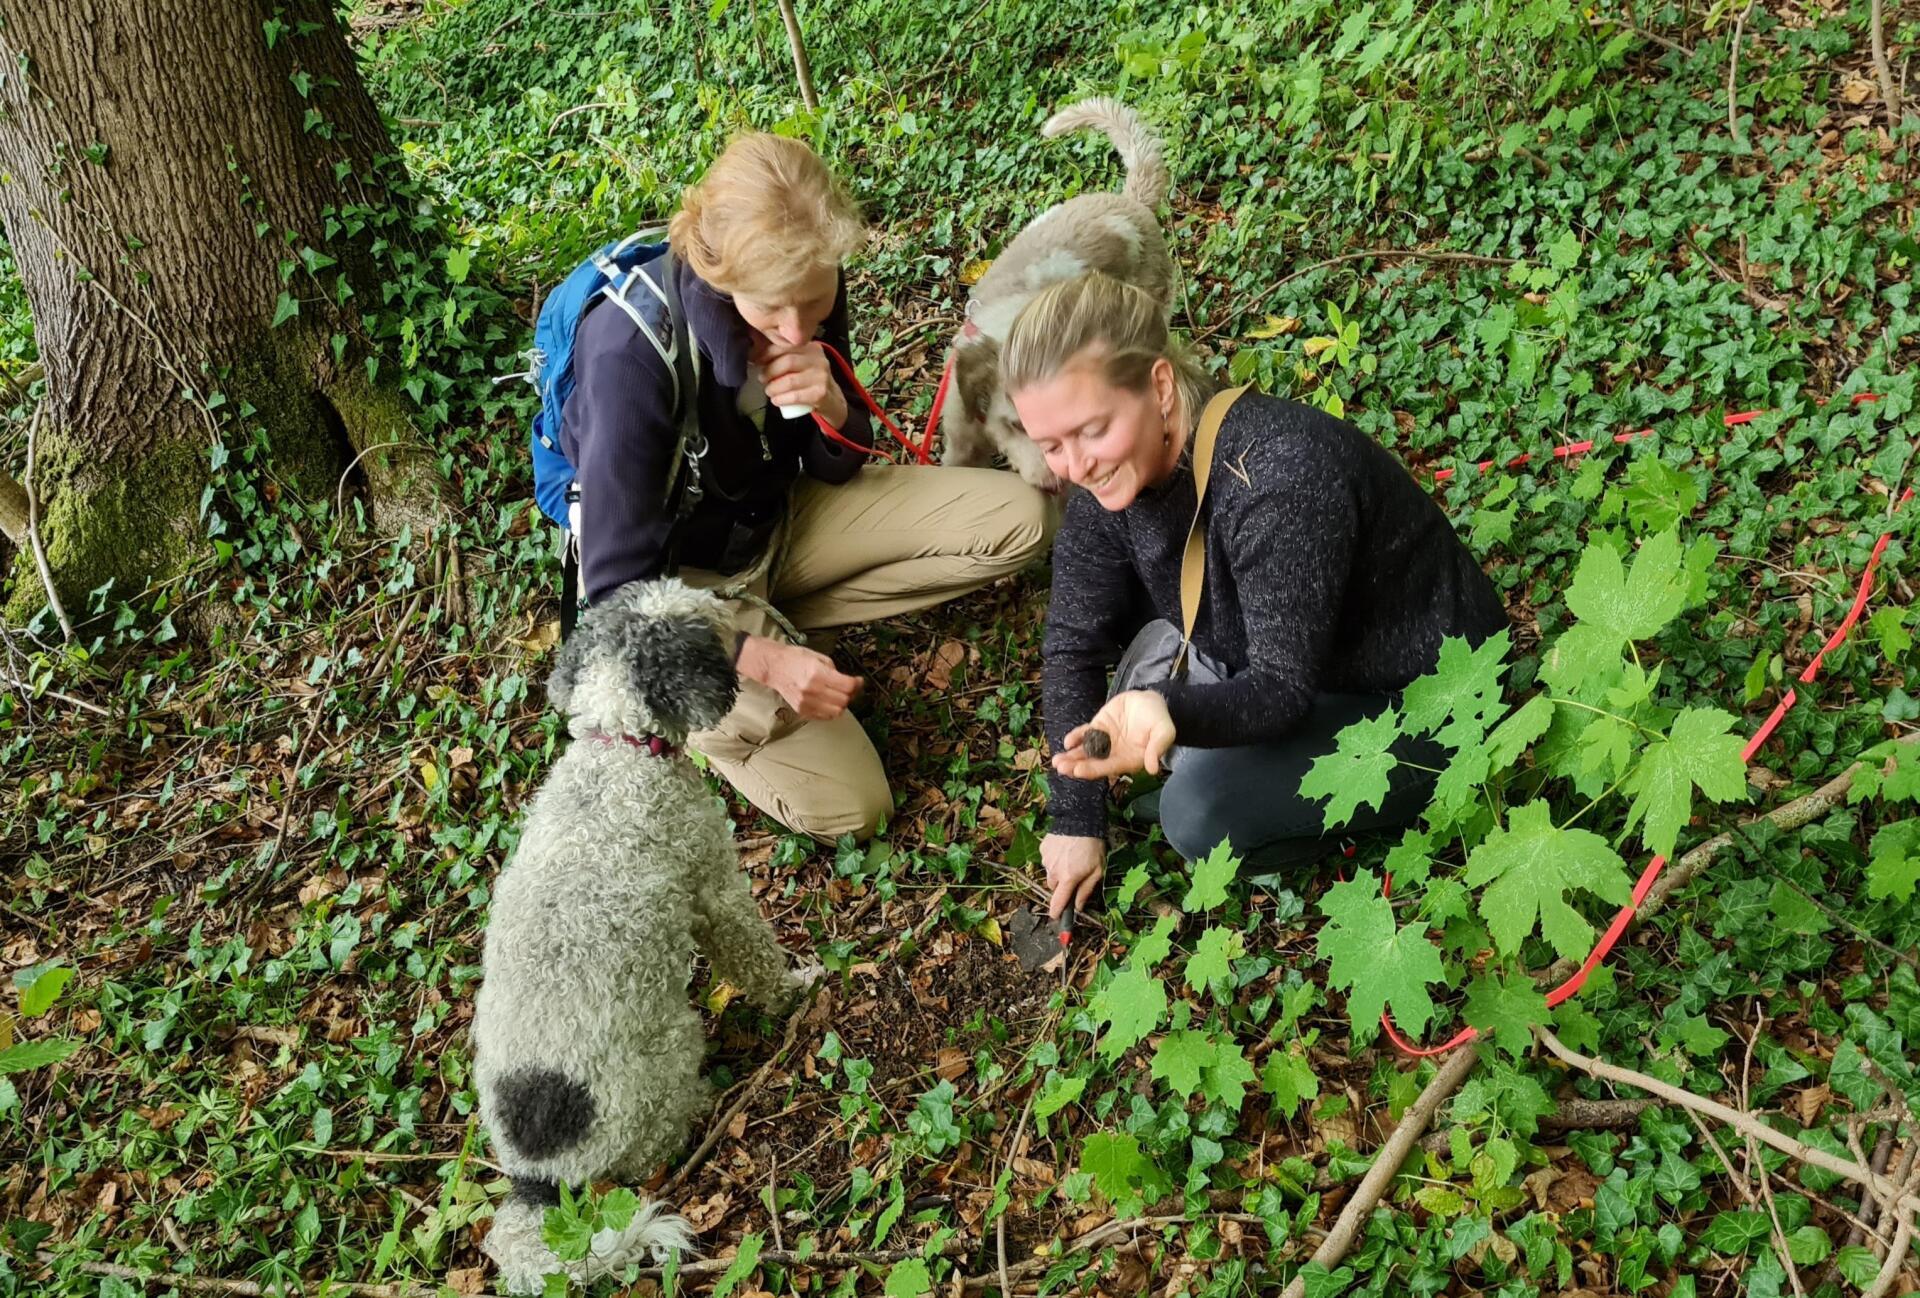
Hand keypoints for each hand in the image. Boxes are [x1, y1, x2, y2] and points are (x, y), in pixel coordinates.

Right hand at [737, 635, 862, 720]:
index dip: (857, 684)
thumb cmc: (795, 659)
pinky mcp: (801, 710)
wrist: (774, 667)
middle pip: (844, 700)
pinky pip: (824, 716)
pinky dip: (831, 711)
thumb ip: (835, 671)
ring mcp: (806, 702)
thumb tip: (849, 682)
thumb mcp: (819, 657)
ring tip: (839, 696)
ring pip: (836, 711)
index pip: (847, 686)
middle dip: (851, 694)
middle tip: (850, 688)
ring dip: (842, 704)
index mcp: (817, 673)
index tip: (859, 681)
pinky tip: (829, 702)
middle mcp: (811, 689)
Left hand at [752, 339, 848, 426]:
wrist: (832, 400)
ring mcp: (821, 376)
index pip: (786, 346)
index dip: (767, 354)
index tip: (758, 362)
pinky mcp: (821, 393)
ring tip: (769, 391)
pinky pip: (795, 396)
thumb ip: (785, 356)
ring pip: (789, 380)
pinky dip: (781, 399)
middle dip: (770, 371)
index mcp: (812, 348)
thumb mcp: (802, 363)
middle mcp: (819, 359)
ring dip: (774, 388)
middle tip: (763, 379)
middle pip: (787, 361)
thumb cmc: (810, 381)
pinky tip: (776, 400)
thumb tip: (756, 354)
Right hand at [1042, 834, 1104, 919]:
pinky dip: (1054, 858)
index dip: (1056, 912)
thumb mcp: (1097, 871)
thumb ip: (1086, 890)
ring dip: (1058, 871)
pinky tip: (1064, 849)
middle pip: (1053, 887)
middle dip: (1062, 886)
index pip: (1058, 902)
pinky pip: (1047, 859)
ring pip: (1050, 873)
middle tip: (1073, 876)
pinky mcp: (1043, 848)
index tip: (1056, 917)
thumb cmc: (1093, 846)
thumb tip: (1078, 906)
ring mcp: (1046, 859)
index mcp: (1068, 879)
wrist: (1080, 819)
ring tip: (1070, 858)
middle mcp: (1054, 871)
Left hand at [1053, 689, 1175, 779]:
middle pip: (1093, 763)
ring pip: (1085, 751)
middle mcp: (1114, 754)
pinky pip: (1085, 734)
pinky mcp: (1099, 727)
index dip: (1093, 770)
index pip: (1108, 767)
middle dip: (1076, 766)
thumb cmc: (1160, 719)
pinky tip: (1067, 743)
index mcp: (1129, 759)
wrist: (1151, 700)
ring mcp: (1105, 741)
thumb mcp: (1164, 731)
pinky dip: (1076, 738)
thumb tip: (1153, 769)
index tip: (1078, 771)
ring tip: (1057, 761)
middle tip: (1061, 768)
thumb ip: (1157, 748)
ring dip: (1071, 757)